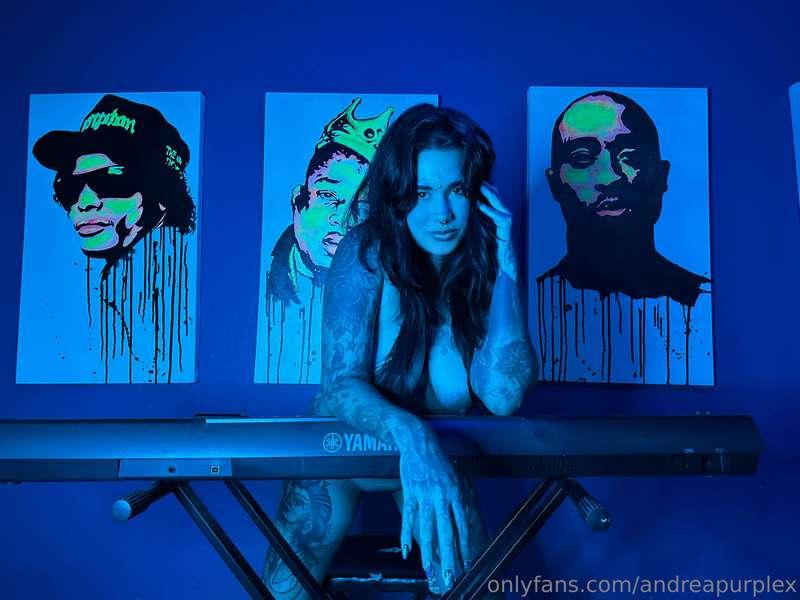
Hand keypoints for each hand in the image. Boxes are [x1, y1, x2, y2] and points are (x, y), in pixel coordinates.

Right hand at [398, 426, 470, 593]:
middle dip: (449, 555)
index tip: (467, 562)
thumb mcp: (453, 478)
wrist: (418, 442)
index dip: (464, 546)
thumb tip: (462, 518)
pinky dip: (406, 535)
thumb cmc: (437, 461)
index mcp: (455, 493)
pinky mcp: (410, 493)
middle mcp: (442, 496)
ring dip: (428, 550)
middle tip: (452, 574)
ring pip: (427, 528)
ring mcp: (425, 495)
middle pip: (446, 531)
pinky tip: (406, 550)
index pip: (462, 525)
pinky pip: (408, 518)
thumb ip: (457, 499)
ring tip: (428, 568)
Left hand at [477, 182, 517, 280]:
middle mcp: (504, 216)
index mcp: (497, 215)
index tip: (473, 180)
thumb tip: (464, 211)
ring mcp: (506, 222)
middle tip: (477, 178)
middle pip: (496, 197)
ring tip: (481, 186)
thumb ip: (476, 219)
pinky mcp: (506, 229)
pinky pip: (499, 218)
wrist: (503, 262)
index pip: (492, 197)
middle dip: (487, 187)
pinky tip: (481, 206)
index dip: (484, 188)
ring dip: (489, 195)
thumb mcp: (481, 229)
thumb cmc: (491, 247)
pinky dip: (490, 211)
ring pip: (499, 204)